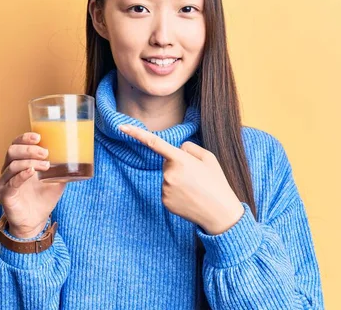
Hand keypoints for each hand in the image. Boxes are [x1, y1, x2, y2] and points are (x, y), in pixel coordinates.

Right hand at [0, 132, 66, 238]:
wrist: (35, 222)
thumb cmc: (43, 199)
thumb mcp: (56, 181)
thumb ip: (62, 170)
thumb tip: (77, 158)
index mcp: (20, 162)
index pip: (17, 144)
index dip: (25, 138)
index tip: (39, 136)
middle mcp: (9, 170)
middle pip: (13, 151)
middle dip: (29, 148)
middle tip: (45, 151)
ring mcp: (5, 182)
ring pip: (12, 164)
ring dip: (30, 161)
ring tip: (46, 164)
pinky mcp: (5, 194)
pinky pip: (11, 181)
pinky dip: (22, 175)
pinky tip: (32, 172)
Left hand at [119, 125, 243, 234]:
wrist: (220, 213)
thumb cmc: (216, 183)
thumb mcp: (208, 158)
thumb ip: (190, 148)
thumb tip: (177, 149)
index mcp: (180, 159)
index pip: (154, 142)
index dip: (136, 133)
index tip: (121, 127)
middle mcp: (169, 173)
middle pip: (167, 162)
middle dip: (178, 165)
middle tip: (196, 177)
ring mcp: (165, 188)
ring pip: (167, 177)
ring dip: (178, 180)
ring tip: (195, 188)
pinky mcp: (164, 201)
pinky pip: (167, 190)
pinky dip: (176, 192)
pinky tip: (189, 197)